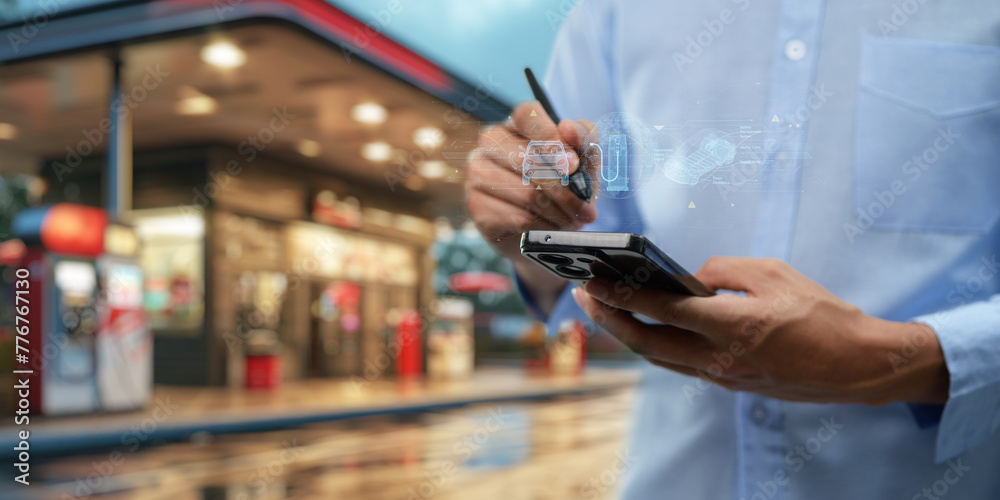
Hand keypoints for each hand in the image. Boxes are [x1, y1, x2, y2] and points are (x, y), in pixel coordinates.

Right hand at [466, 102, 598, 311]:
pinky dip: (543, 227)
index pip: (527, 115)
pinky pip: (517, 218)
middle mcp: (490, 142)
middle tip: (587, 209)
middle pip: (528, 160)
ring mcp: (478, 173)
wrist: (541, 230)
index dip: (551, 138)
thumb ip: (584, 141)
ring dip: (557, 212)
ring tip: (572, 220)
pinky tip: (552, 228)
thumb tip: (569, 128)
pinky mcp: (476, 205)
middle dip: (565, 190)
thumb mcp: (583, 162)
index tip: (574, 164)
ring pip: (525, 193)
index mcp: (516, 124)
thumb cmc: (562, 188)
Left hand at [572, 256, 949, 404]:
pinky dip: (655, 346)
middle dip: (608, 319)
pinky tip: (645, 327)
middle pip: (646, 343)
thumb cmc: (821, 313)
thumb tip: (689, 279)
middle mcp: (720, 358)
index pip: (660, 310)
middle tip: (583, 296)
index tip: (591, 280)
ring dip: (627, 335)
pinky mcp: (730, 383)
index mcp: (731, 326)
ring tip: (604, 310)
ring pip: (659, 358)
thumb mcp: (773, 273)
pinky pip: (680, 365)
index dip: (620, 295)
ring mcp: (723, 376)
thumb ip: (722, 271)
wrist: (857, 365)